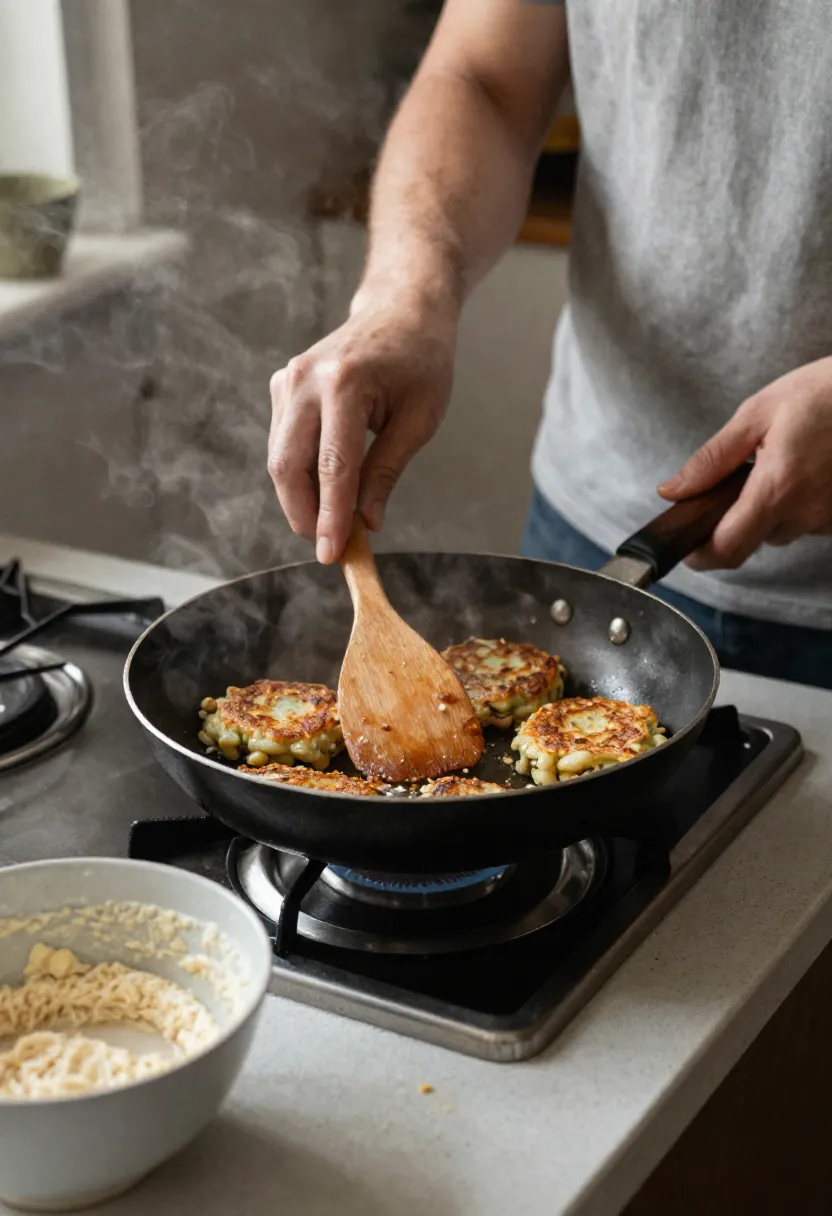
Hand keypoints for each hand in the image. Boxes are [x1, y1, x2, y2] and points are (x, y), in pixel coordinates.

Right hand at [268, 294, 455, 562]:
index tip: (331, 554)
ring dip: (300, 498)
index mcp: (344, 383)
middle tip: (328, 546)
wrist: (400, 311)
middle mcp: (305, 380)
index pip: (332, 466)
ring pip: (279, 459)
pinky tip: (325, 489)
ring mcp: (287, 381)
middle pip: (288, 466)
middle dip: (305, 514)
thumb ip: (387, 471)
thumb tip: (367, 521)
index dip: (331, 517)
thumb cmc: (420, 361)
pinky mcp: (282, 387)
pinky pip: (282, 443)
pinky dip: (300, 474)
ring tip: (332, 521)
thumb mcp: (419, 420)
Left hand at [658, 357, 831, 569]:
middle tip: (735, 481)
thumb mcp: (756, 414)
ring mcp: (828, 518)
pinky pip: (808, 521)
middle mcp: (805, 512)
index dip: (701, 555)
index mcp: (776, 488)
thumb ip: (711, 459)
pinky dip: (796, 503)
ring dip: (769, 509)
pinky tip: (804, 470)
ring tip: (778, 464)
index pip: (728, 547)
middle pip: (752, 540)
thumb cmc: (824, 393)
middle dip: (734, 520)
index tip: (687, 546)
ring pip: (781, 531)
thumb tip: (673, 491)